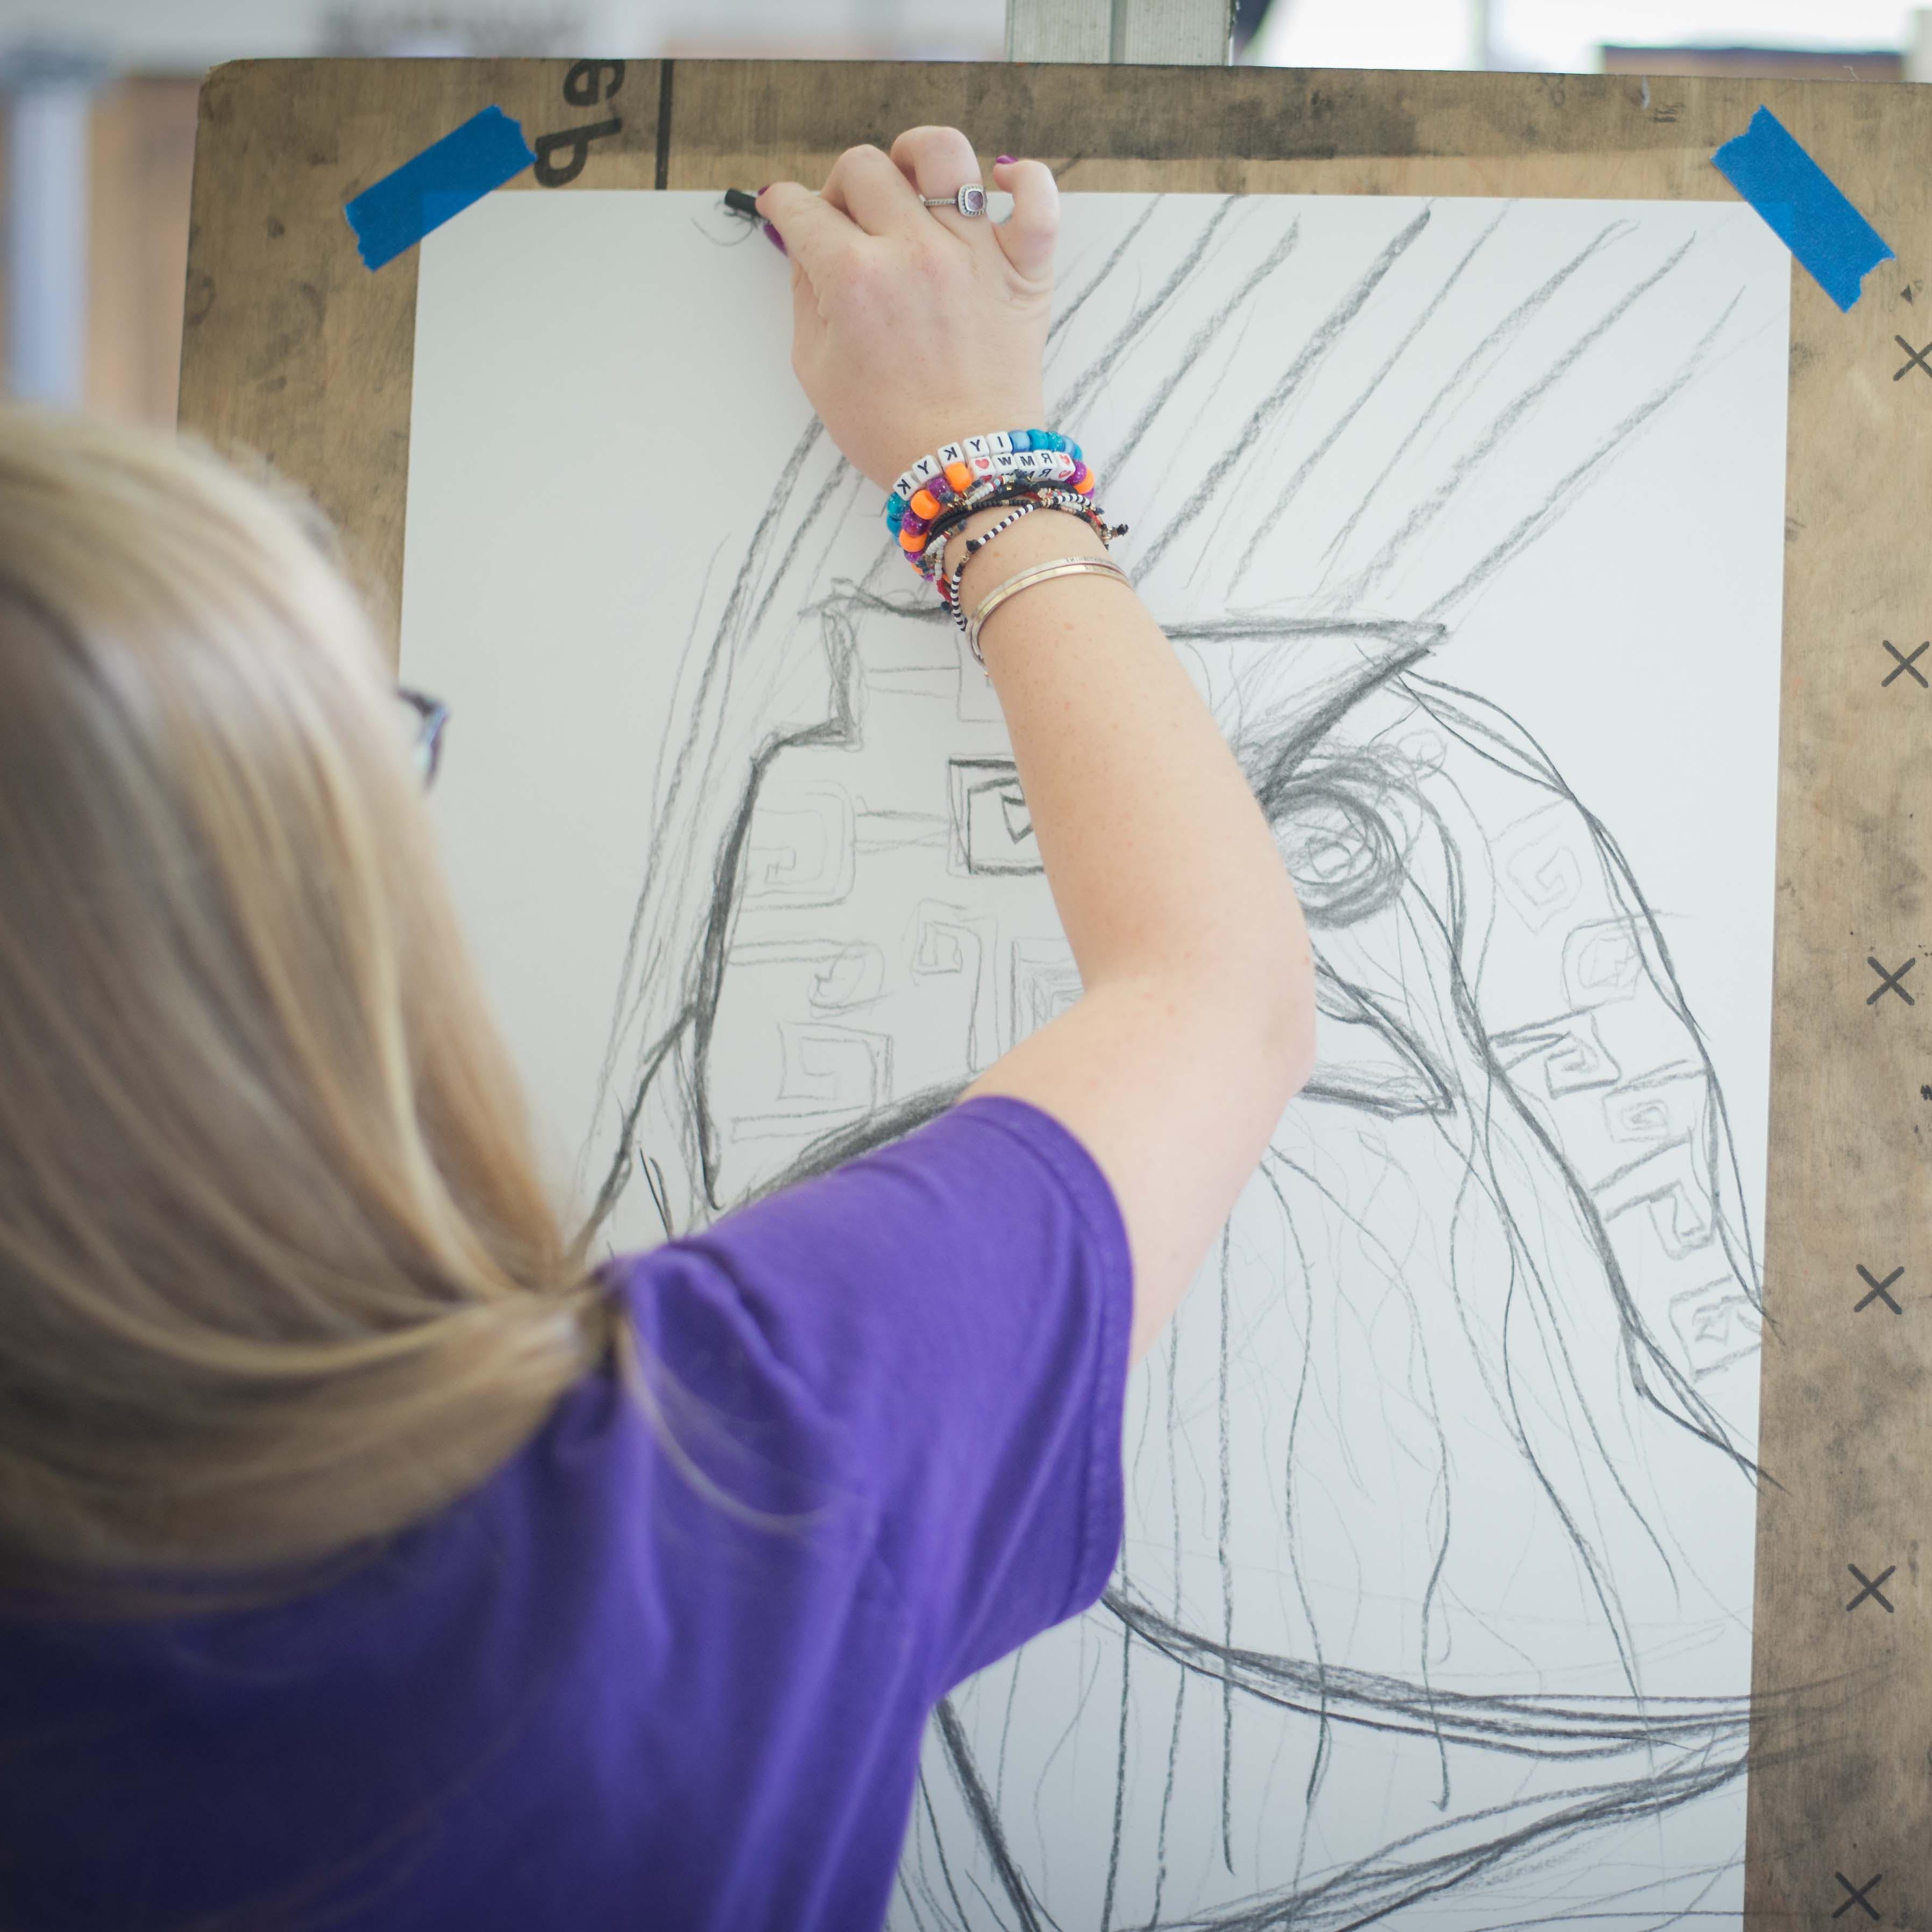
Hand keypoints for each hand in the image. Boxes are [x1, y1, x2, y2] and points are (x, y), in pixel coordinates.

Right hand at [758, 130, 1057, 491]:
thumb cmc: (889, 429)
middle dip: (840, 189)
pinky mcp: (1024, 269)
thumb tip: (805, 245)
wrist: (964, 467)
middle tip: (845, 223)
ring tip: (911, 185)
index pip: (803, 208)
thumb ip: (806, 295)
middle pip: (863, 168)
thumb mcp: (817, 369)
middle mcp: (914, 251)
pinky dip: (1025, 181)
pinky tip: (1000, 186)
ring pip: (943, 154)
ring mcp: (975, 254)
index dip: (784, 206)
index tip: (786, 211)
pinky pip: (1038, 197)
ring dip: (916, 157)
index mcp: (854, 277)